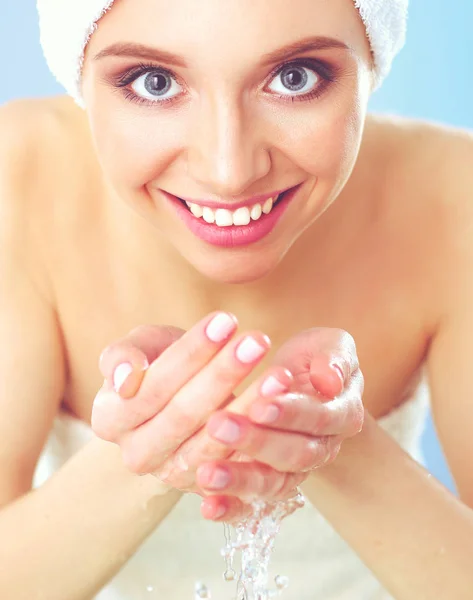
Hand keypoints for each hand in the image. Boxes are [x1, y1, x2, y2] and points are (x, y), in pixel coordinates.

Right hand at [91, 313, 293, 507]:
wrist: (174, 403)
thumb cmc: (156, 364)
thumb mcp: (139, 348)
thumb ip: (124, 354)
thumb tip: (126, 376)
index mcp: (109, 419)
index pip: (153, 384)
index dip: (192, 352)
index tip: (227, 320)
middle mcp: (135, 454)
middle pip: (183, 413)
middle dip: (224, 373)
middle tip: (259, 341)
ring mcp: (170, 473)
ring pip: (213, 440)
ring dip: (249, 404)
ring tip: (279, 373)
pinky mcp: (204, 486)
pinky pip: (234, 463)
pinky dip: (259, 434)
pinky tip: (282, 405)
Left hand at [189, 328, 364, 519]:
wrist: (306, 383)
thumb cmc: (315, 358)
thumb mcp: (330, 345)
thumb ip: (335, 358)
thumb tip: (330, 379)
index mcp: (342, 413)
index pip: (319, 418)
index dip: (290, 413)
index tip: (258, 404)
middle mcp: (322, 448)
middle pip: (294, 454)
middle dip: (256, 441)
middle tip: (218, 425)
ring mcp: (295, 470)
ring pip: (272, 482)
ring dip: (239, 479)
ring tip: (207, 473)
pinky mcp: (269, 482)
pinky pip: (253, 505)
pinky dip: (232, 508)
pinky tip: (207, 506)